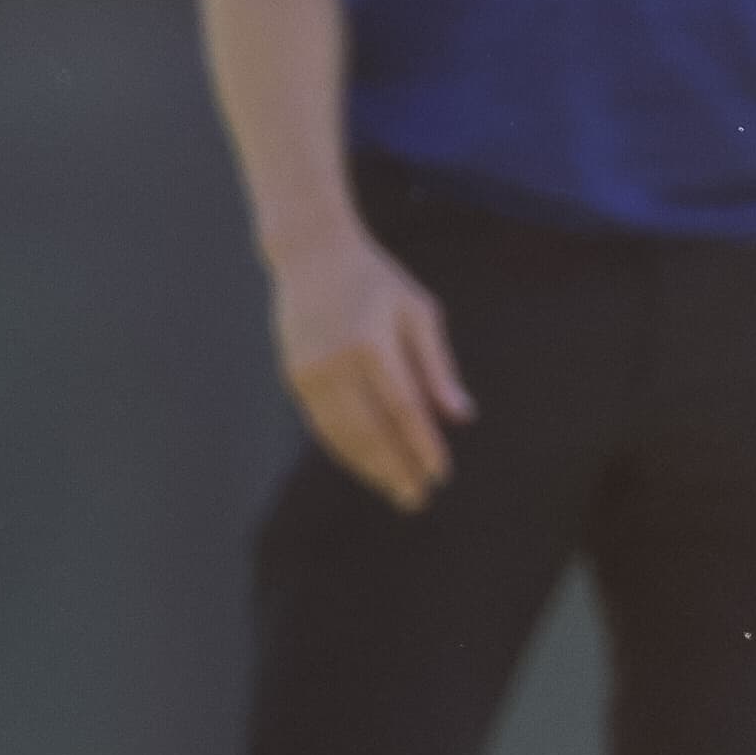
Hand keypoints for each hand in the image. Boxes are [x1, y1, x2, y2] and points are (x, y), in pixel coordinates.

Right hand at [268, 222, 472, 510]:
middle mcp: (336, 361)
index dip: (422, 445)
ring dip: (369, 467)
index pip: (403, 409)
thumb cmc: (377, 282)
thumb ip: (438, 367)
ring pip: (342, 434)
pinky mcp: (293, 377)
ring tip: (395, 490)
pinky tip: (365, 465)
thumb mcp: (419, 312)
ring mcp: (309, 371)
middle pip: (370, 430)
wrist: (312, 255)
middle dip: (395, 468)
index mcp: (373, 341)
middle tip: (418, 499)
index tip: (441, 474)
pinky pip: (321, 425)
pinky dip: (345, 449)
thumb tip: (462, 416)